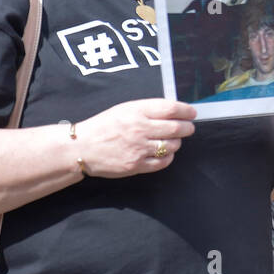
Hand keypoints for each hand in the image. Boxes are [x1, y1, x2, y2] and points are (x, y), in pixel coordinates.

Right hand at [73, 98, 196, 177]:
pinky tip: (163, 151)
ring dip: (177, 142)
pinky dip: (168, 156)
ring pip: (172, 145)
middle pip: (177, 128)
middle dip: (188, 127)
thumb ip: (149, 109)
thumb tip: (175, 110)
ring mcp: (138, 149)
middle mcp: (139, 129)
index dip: (186, 110)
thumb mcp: (124, 109)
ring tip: (171, 139)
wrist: (82, 148)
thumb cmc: (104, 126)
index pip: (171, 109)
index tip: (191, 112)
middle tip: (188, 127)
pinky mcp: (136, 165)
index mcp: (136, 111)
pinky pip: (163, 162)